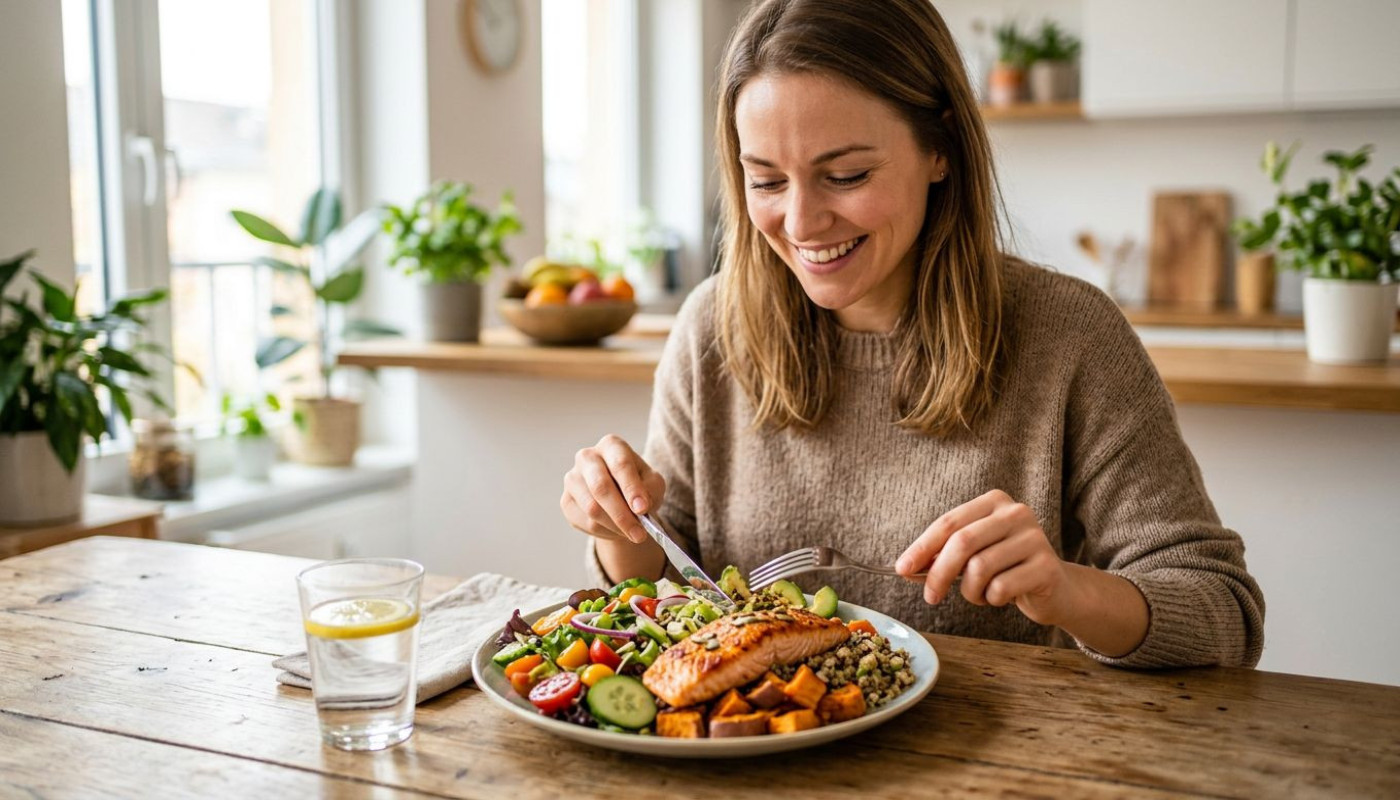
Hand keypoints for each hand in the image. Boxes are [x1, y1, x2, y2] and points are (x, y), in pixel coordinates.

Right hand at [560, 434, 665, 544]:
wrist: (620, 498)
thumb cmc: (639, 485)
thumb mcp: (653, 484)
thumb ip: (650, 491)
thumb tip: (639, 507)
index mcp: (611, 445)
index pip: (620, 465)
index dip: (632, 488)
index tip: (642, 509)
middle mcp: (587, 457)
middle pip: (601, 487)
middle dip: (622, 515)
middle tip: (639, 534)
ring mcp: (572, 479)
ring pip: (592, 509)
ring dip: (616, 527)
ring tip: (633, 533)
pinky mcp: (566, 501)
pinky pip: (586, 522)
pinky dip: (606, 532)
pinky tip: (616, 529)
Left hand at [896, 489, 1069, 626]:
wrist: (1057, 589)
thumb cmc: (1006, 569)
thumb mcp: (973, 556)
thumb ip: (941, 556)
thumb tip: (905, 568)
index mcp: (994, 501)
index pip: (948, 522)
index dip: (921, 547)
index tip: (902, 569)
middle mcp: (1016, 513)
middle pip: (962, 542)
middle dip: (938, 573)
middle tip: (930, 596)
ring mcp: (1034, 537)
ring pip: (980, 568)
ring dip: (971, 591)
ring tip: (980, 594)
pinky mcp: (1046, 566)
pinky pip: (1000, 588)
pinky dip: (992, 599)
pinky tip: (1001, 597)